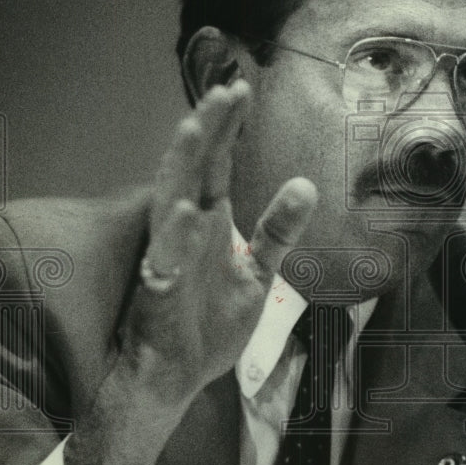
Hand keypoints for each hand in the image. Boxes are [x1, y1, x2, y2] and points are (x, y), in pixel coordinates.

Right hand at [120, 78, 316, 400]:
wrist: (177, 377)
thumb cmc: (209, 325)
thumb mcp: (258, 271)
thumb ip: (278, 229)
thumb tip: (307, 184)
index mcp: (207, 220)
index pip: (216, 161)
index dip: (228, 126)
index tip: (242, 87)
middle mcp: (184, 228)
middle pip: (194, 166)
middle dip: (209, 127)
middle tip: (227, 88)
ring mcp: (169, 255)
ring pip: (170, 199)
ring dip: (182, 163)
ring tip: (196, 126)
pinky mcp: (158, 289)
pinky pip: (164, 257)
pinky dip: (175, 234)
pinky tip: (188, 211)